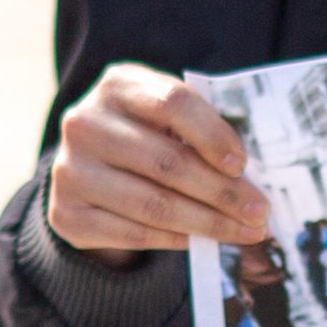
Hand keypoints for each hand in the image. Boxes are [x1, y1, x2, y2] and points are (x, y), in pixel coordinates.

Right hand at [42, 64, 269, 261]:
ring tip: (246, 232)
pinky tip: (202, 240)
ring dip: (207, 223)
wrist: (90, 167)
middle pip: (166, 162)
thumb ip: (201, 130)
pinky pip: (132, 233)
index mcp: (117, 86)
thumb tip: (251, 175)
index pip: (172, 103)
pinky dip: (175, 239)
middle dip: (222, 192)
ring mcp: (70, 171)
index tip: (242, 164)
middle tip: (260, 212)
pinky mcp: (66, 214)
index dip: (212, 134)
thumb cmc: (146, 133)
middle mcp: (84, 124)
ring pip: (153, 204)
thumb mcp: (166, 116)